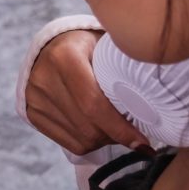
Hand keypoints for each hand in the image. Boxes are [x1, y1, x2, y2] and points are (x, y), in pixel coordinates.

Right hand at [26, 30, 148, 152]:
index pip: (94, 104)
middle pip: (88, 126)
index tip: (144, 142)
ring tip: (116, 128)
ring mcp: (34, 98)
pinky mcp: (32, 113)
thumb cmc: (90, 47)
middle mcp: (44, 78)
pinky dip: (90, 143)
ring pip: (81, 138)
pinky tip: (99, 130)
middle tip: (135, 135)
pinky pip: (70, 143)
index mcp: (64, 57)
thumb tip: (157, 106)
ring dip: (105, 140)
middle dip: (116, 136)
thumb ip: (125, 71)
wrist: (53, 46)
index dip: (120, 128)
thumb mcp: (107, 48)